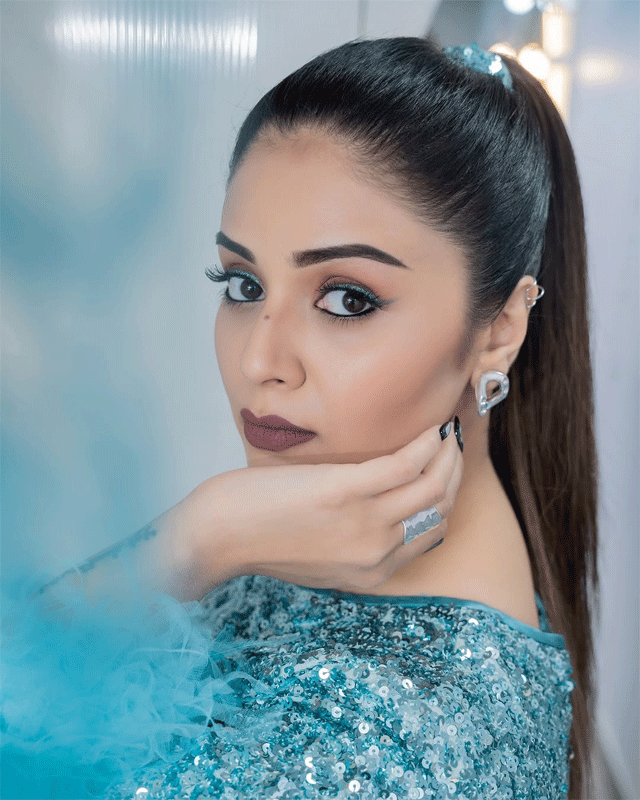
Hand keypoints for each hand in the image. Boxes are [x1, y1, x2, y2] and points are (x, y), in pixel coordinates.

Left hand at [189, 418, 462, 596]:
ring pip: (433, 484)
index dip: (445, 498)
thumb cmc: (261, 539)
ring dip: (448, 452)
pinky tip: (429, 428)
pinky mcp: (346, 491)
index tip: (445, 471)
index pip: (432, 534)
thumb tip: (379, 510)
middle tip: (452, 444)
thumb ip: (355, 545)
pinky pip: (406, 463)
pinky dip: (426, 443)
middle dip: (454, 472)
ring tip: (445, 431)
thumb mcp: (320, 559)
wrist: (219, 536)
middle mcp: (377, 552)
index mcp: (373, 573)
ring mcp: (365, 523)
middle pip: (439, 508)